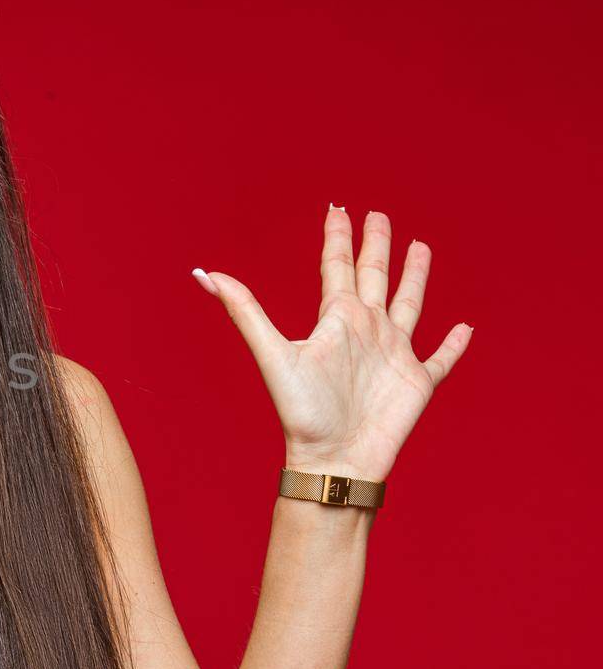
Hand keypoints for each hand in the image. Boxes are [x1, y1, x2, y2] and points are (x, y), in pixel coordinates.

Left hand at [192, 205, 472, 482]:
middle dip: (377, 245)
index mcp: (337, 319)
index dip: (338, 238)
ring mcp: (394, 354)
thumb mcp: (272, 353)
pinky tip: (464, 327)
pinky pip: (441, 359)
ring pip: (409, 304)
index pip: (337, 267)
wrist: (333, 458)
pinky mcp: (418, 382)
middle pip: (374, 275)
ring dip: (415, 277)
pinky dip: (453, 344)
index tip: (339, 209)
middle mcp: (367, 330)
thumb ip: (244, 310)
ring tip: (420, 247)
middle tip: (379, 215)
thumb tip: (204, 273)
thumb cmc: (302, 412)